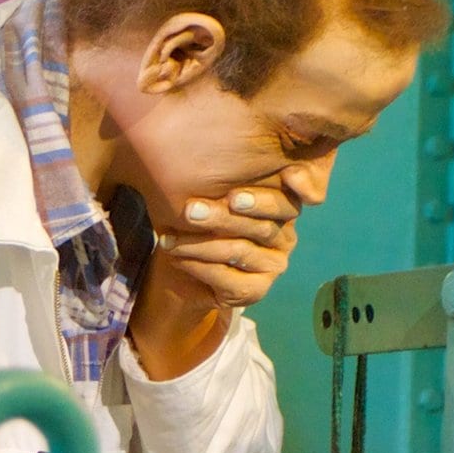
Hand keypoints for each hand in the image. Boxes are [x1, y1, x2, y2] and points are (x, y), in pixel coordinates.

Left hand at [148, 185, 298, 313]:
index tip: (233, 197)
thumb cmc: (199, 219)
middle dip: (221, 219)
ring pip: (238, 252)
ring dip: (198, 245)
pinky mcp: (257, 291)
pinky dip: (198, 267)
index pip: (283, 203)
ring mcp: (273, 266)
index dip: (261, 201)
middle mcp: (284, 237)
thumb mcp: (210, 191)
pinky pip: (228, 280)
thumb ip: (226, 175)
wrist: (181, 264)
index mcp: (281, 207)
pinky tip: (176, 258)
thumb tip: (246, 161)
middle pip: (259, 228)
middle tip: (190, 211)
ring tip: (169, 238)